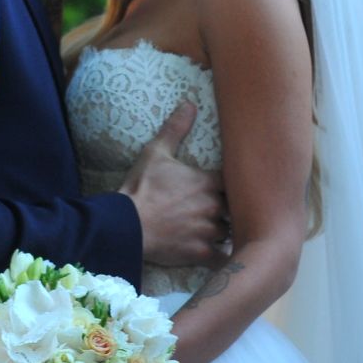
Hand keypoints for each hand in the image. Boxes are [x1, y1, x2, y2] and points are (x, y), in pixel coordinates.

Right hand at [120, 100, 227, 267]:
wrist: (125, 225)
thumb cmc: (141, 188)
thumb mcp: (156, 153)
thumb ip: (175, 128)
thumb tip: (190, 103)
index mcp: (208, 181)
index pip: (237, 181)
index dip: (237, 184)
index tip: (234, 186)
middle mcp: (214, 206)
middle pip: (238, 208)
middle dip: (234, 209)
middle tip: (231, 210)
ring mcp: (209, 231)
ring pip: (232, 232)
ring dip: (229, 232)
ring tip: (226, 232)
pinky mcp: (201, 253)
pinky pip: (225, 258)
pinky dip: (227, 259)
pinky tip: (227, 258)